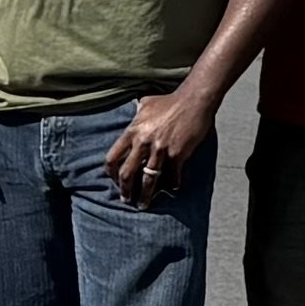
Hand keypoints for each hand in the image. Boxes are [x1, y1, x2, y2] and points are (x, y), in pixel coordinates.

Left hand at [103, 87, 215, 206]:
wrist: (194, 101)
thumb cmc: (169, 101)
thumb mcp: (145, 104)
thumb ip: (135, 115)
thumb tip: (130, 114)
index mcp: (132, 131)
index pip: (113, 157)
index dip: (111, 173)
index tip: (114, 180)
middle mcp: (143, 142)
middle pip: (127, 173)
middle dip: (125, 190)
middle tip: (126, 199)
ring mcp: (160, 150)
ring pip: (148, 180)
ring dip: (145, 195)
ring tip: (143, 205)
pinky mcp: (178, 155)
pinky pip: (172, 176)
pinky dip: (172, 185)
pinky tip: (172, 189)